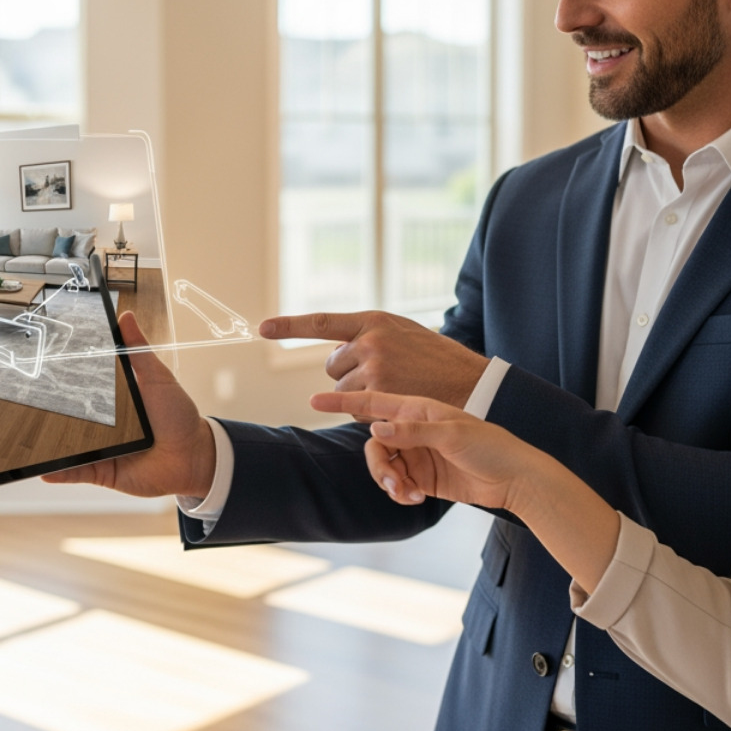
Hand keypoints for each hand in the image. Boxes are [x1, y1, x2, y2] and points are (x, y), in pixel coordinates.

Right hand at [42, 310, 216, 498]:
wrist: (193, 456)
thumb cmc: (178, 416)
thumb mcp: (157, 378)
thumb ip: (138, 350)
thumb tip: (125, 317)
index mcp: (112, 400)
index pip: (80, 387)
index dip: (61, 379)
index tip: (39, 366)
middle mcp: (102, 424)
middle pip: (68, 417)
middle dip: (46, 412)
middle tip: (23, 402)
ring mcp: (99, 448)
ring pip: (66, 446)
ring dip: (47, 445)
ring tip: (24, 440)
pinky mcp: (102, 471)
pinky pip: (76, 472)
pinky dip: (59, 472)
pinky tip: (43, 470)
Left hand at [261, 310, 489, 407]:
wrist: (469, 382)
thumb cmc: (434, 359)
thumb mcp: (403, 333)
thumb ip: (370, 336)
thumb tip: (335, 350)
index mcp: (373, 320)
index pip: (322, 322)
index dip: (289, 326)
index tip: (261, 328)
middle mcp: (369, 341)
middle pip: (332, 366)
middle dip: (349, 374)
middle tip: (384, 375)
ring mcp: (373, 368)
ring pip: (342, 390)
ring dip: (360, 394)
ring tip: (394, 387)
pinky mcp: (378, 395)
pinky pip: (356, 408)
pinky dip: (369, 411)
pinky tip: (395, 401)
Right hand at [309, 389, 545, 511]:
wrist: (515, 479)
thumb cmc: (490, 447)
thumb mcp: (453, 434)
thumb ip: (413, 431)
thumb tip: (375, 427)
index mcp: (418, 409)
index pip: (374, 402)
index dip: (343, 401)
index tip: (313, 400)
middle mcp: (412, 430)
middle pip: (374, 444)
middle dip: (377, 464)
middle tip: (392, 481)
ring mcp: (416, 454)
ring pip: (382, 466)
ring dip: (388, 482)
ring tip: (406, 494)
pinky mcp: (421, 478)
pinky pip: (395, 484)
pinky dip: (398, 492)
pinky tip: (414, 499)